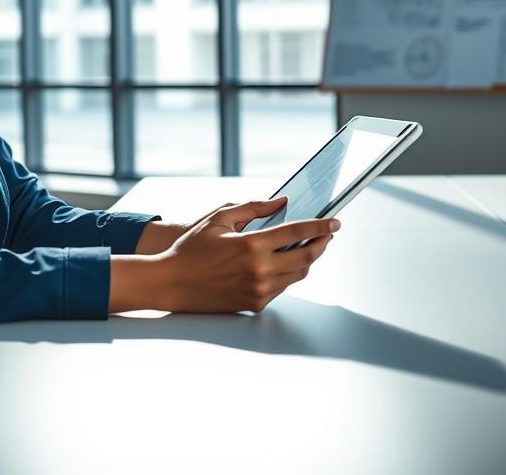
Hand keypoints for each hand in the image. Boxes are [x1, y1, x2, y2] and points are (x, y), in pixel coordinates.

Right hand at [157, 196, 338, 313]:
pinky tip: (285, 262)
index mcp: (250, 246)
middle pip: (306, 257)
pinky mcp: (254, 304)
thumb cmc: (191, 248)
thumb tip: (281, 202)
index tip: (334, 222)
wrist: (170, 283)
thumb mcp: (219, 218)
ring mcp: (258, 290)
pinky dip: (288, 273)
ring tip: (308, 246)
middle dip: (322, 244)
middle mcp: (259, 270)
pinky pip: (282, 287)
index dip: (320, 226)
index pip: (297, 233)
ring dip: (307, 259)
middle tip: (328, 235)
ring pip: (297, 274)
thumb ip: (253, 207)